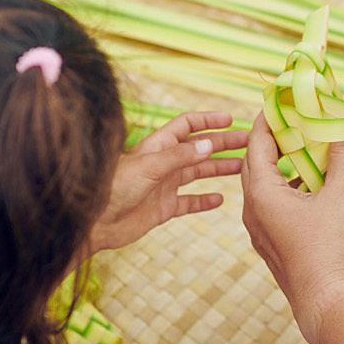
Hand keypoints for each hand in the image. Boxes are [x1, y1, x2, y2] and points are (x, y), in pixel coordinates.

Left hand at [89, 111, 246, 253]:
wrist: (95, 223)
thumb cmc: (114, 189)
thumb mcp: (149, 167)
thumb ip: (180, 157)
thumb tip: (209, 144)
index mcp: (158, 146)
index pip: (187, 125)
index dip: (208, 120)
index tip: (231, 120)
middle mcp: (163, 163)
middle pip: (199, 148)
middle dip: (223, 144)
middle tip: (248, 143)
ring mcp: (164, 185)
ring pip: (198, 173)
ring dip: (219, 169)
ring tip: (242, 168)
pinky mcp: (163, 208)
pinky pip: (189, 202)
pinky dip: (204, 200)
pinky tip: (220, 200)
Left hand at [240, 116, 343, 343]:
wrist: (326, 302)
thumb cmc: (329, 248)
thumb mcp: (341, 196)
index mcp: (261, 193)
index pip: (256, 143)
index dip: (267, 119)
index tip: (279, 101)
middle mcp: (252, 209)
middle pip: (254, 163)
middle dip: (270, 140)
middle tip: (290, 120)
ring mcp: (258, 229)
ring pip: (261, 186)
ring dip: (278, 165)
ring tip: (301, 148)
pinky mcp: (269, 243)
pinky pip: (269, 205)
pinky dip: (284, 188)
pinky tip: (308, 185)